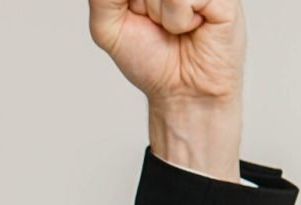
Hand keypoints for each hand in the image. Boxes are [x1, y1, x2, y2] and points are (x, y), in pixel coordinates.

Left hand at [89, 0, 246, 180]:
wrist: (183, 99)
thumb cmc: (152, 64)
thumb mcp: (109, 27)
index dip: (125, 4)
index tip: (132, 17)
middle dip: (138, 5)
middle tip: (156, 26)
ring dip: (159, 14)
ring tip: (175, 29)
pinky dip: (178, 19)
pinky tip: (190, 29)